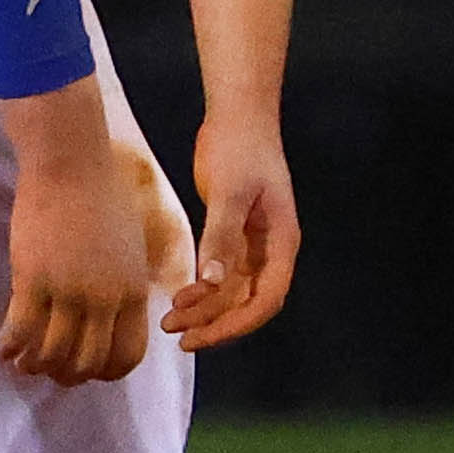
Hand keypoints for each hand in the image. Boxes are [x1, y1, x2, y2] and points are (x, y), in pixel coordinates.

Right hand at [0, 85, 169, 386]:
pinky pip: (20, 331)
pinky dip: (10, 349)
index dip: (105, 373)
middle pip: (87, 362)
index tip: (87, 370)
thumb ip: (125, 283)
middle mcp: (104, 299)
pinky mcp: (32, 279)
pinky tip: (1, 351)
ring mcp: (68, 291)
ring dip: (36, 366)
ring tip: (23, 363)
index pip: (127, 355)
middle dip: (67, 376)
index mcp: (133, 290)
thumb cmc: (101, 194)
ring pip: (52, 354)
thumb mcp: (131, 245)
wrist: (70, 162)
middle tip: (50, 371)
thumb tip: (113, 316)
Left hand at [162, 118, 300, 352]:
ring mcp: (253, 245)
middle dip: (216, 324)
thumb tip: (213, 283)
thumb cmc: (240, 147)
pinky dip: (202, 291)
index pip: (267, 299)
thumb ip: (222, 236)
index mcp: (282, 242)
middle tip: (180, 337)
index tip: (203, 335)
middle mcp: (271, 250)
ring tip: (171, 322)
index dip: (237, 324)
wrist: (238, 116)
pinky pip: (221, 276)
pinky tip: (179, 298)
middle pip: (249, 303)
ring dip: (206, 311)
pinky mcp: (234, 236)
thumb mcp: (230, 191)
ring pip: (233, 293)